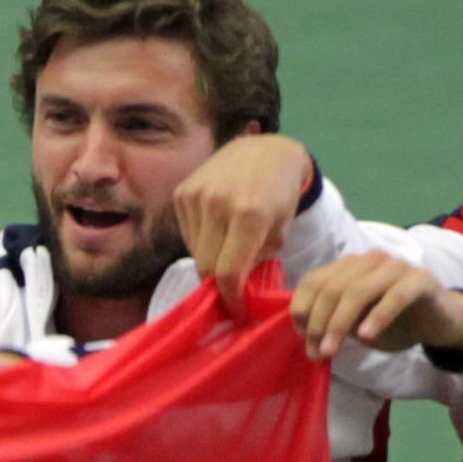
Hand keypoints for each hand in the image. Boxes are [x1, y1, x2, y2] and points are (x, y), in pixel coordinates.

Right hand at [169, 131, 312, 305]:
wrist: (265, 150)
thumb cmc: (279, 193)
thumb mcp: (280, 229)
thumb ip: (256, 260)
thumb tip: (234, 288)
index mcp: (249, 214)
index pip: (227, 272)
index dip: (230, 298)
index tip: (235, 311)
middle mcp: (217, 203)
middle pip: (206, 266)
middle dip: (219, 282)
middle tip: (231, 286)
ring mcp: (196, 195)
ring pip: (195, 251)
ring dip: (210, 258)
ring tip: (227, 247)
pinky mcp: (182, 192)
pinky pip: (187, 233)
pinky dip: (201, 240)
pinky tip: (216, 227)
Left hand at [294, 251, 462, 361]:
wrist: (438, 322)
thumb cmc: (393, 322)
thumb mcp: (356, 325)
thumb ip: (334, 321)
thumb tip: (307, 333)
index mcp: (349, 267)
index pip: (313, 281)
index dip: (301, 309)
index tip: (301, 338)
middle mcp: (370, 260)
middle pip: (332, 288)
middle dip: (318, 323)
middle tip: (316, 353)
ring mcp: (396, 267)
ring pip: (357, 291)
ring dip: (339, 324)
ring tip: (331, 351)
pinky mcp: (420, 279)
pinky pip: (395, 296)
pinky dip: (378, 316)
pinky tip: (367, 336)